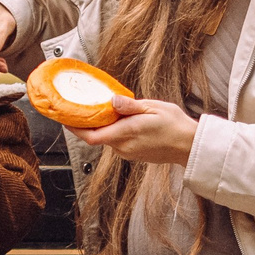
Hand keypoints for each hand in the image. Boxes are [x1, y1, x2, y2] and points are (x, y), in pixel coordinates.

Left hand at [70, 95, 198, 165]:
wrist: (189, 145)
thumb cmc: (175, 125)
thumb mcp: (153, 108)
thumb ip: (130, 106)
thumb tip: (112, 100)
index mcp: (126, 133)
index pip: (91, 136)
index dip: (75, 128)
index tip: (65, 118)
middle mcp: (123, 147)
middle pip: (96, 137)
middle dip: (87, 123)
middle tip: (80, 107)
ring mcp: (128, 153)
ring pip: (106, 139)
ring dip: (102, 127)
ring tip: (102, 109)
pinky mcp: (133, 154)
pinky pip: (116, 142)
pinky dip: (113, 131)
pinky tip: (120, 120)